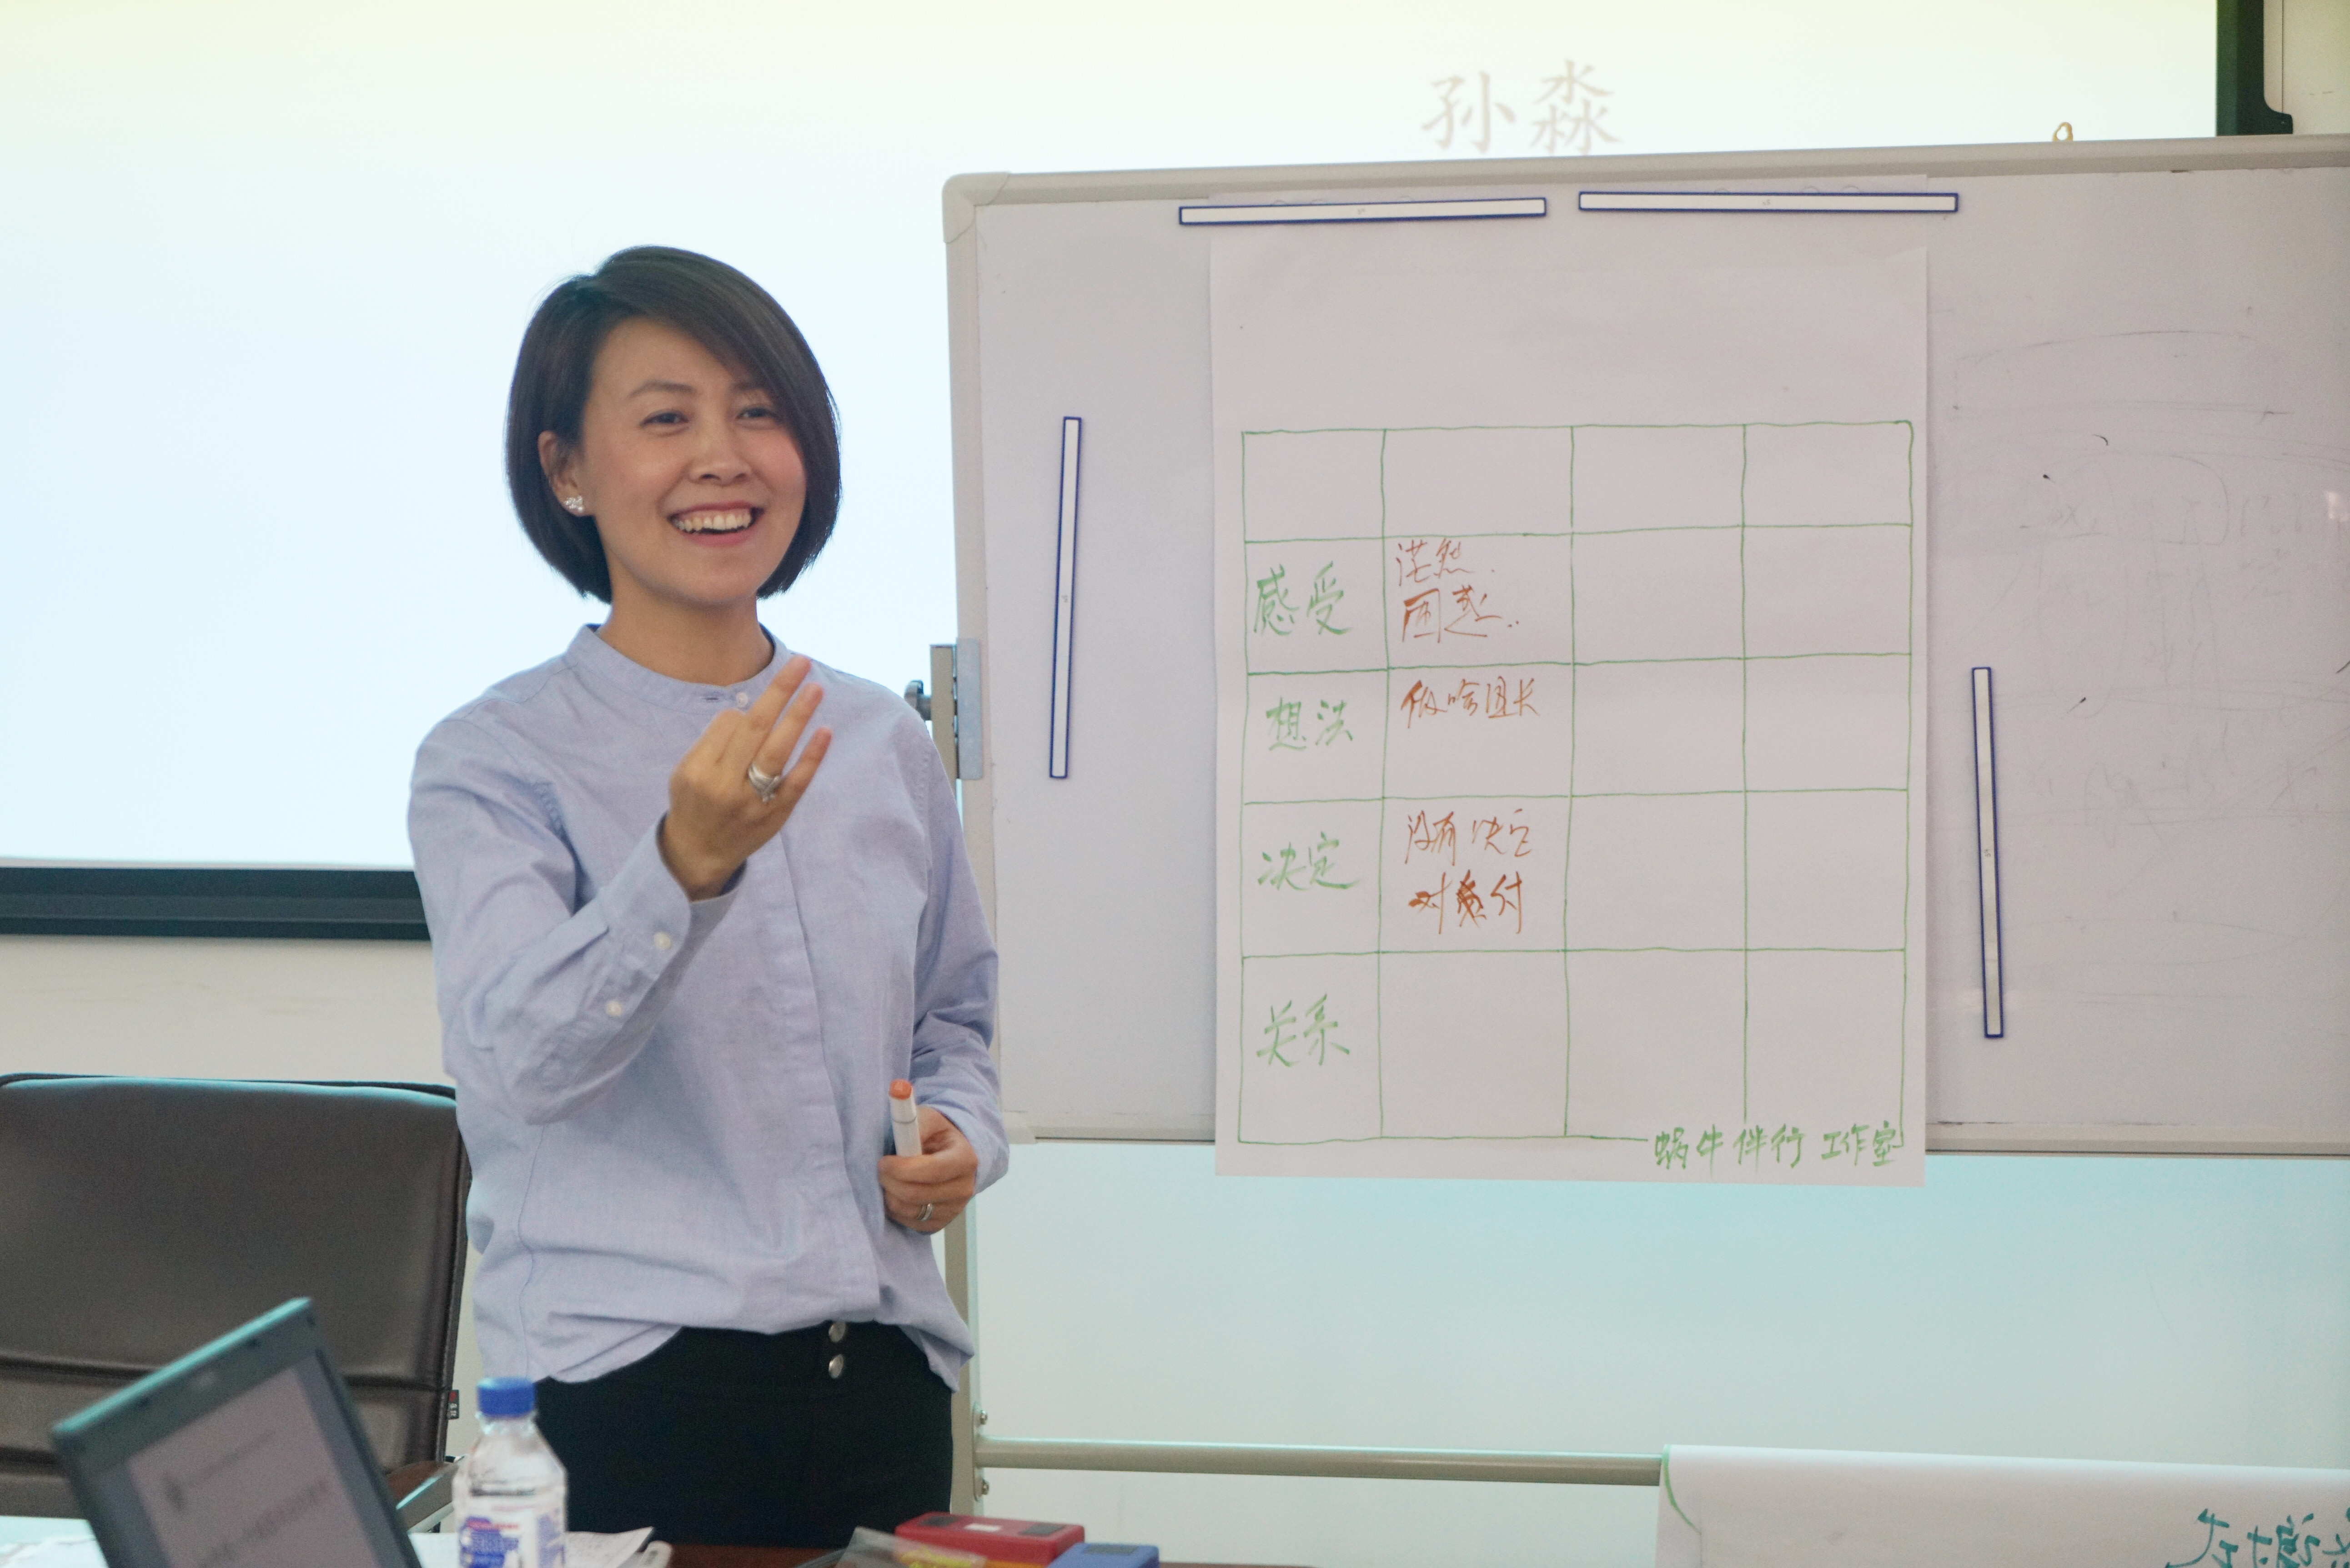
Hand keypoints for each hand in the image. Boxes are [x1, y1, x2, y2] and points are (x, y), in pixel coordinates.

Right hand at [658, 656, 830, 898]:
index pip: (729, 723)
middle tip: (801, 663)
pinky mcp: (777, 814)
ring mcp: (753, 801)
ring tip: (815, 688)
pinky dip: (813, 756)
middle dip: (779, 692)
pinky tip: (825, 731)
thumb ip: (714, 742)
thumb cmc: (694, 802)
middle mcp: (724, 785)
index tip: (748, 712)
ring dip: (799, 716)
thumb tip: (750, 707)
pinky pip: (798, 781)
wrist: (700, 853)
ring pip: (777, 751)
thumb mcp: (685, 771)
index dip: (744, 710)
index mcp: (698, 770)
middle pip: (755, 728)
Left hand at [879, 1106, 976, 1232]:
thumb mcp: (930, 1119)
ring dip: (889, 1194)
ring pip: (908, 1210)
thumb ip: (913, 1119)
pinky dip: (895, 1207)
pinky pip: (907, 1221)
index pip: (931, 1171)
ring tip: (888, 1178)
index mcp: (965, 1160)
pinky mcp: (939, 1223)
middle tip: (880, 1168)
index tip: (883, 1161)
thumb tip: (898, 1106)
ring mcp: (953, 1210)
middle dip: (889, 1181)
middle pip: (916, 1194)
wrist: (951, 1157)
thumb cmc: (937, 1135)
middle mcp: (964, 1189)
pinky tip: (897, 1190)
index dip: (901, 1169)